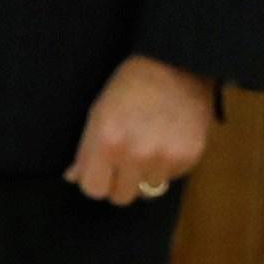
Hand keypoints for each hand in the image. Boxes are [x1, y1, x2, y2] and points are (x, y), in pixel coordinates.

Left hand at [67, 54, 215, 208]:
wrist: (175, 66)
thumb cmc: (130, 87)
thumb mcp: (98, 112)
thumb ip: (85, 150)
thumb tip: (73, 178)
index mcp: (107, 142)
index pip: (93, 189)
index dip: (97, 180)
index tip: (102, 172)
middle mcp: (135, 153)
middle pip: (121, 197)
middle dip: (120, 182)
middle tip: (126, 161)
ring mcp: (165, 157)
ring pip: (149, 190)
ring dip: (146, 174)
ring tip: (150, 144)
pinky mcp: (189, 156)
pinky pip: (172, 177)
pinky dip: (168, 165)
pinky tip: (168, 140)